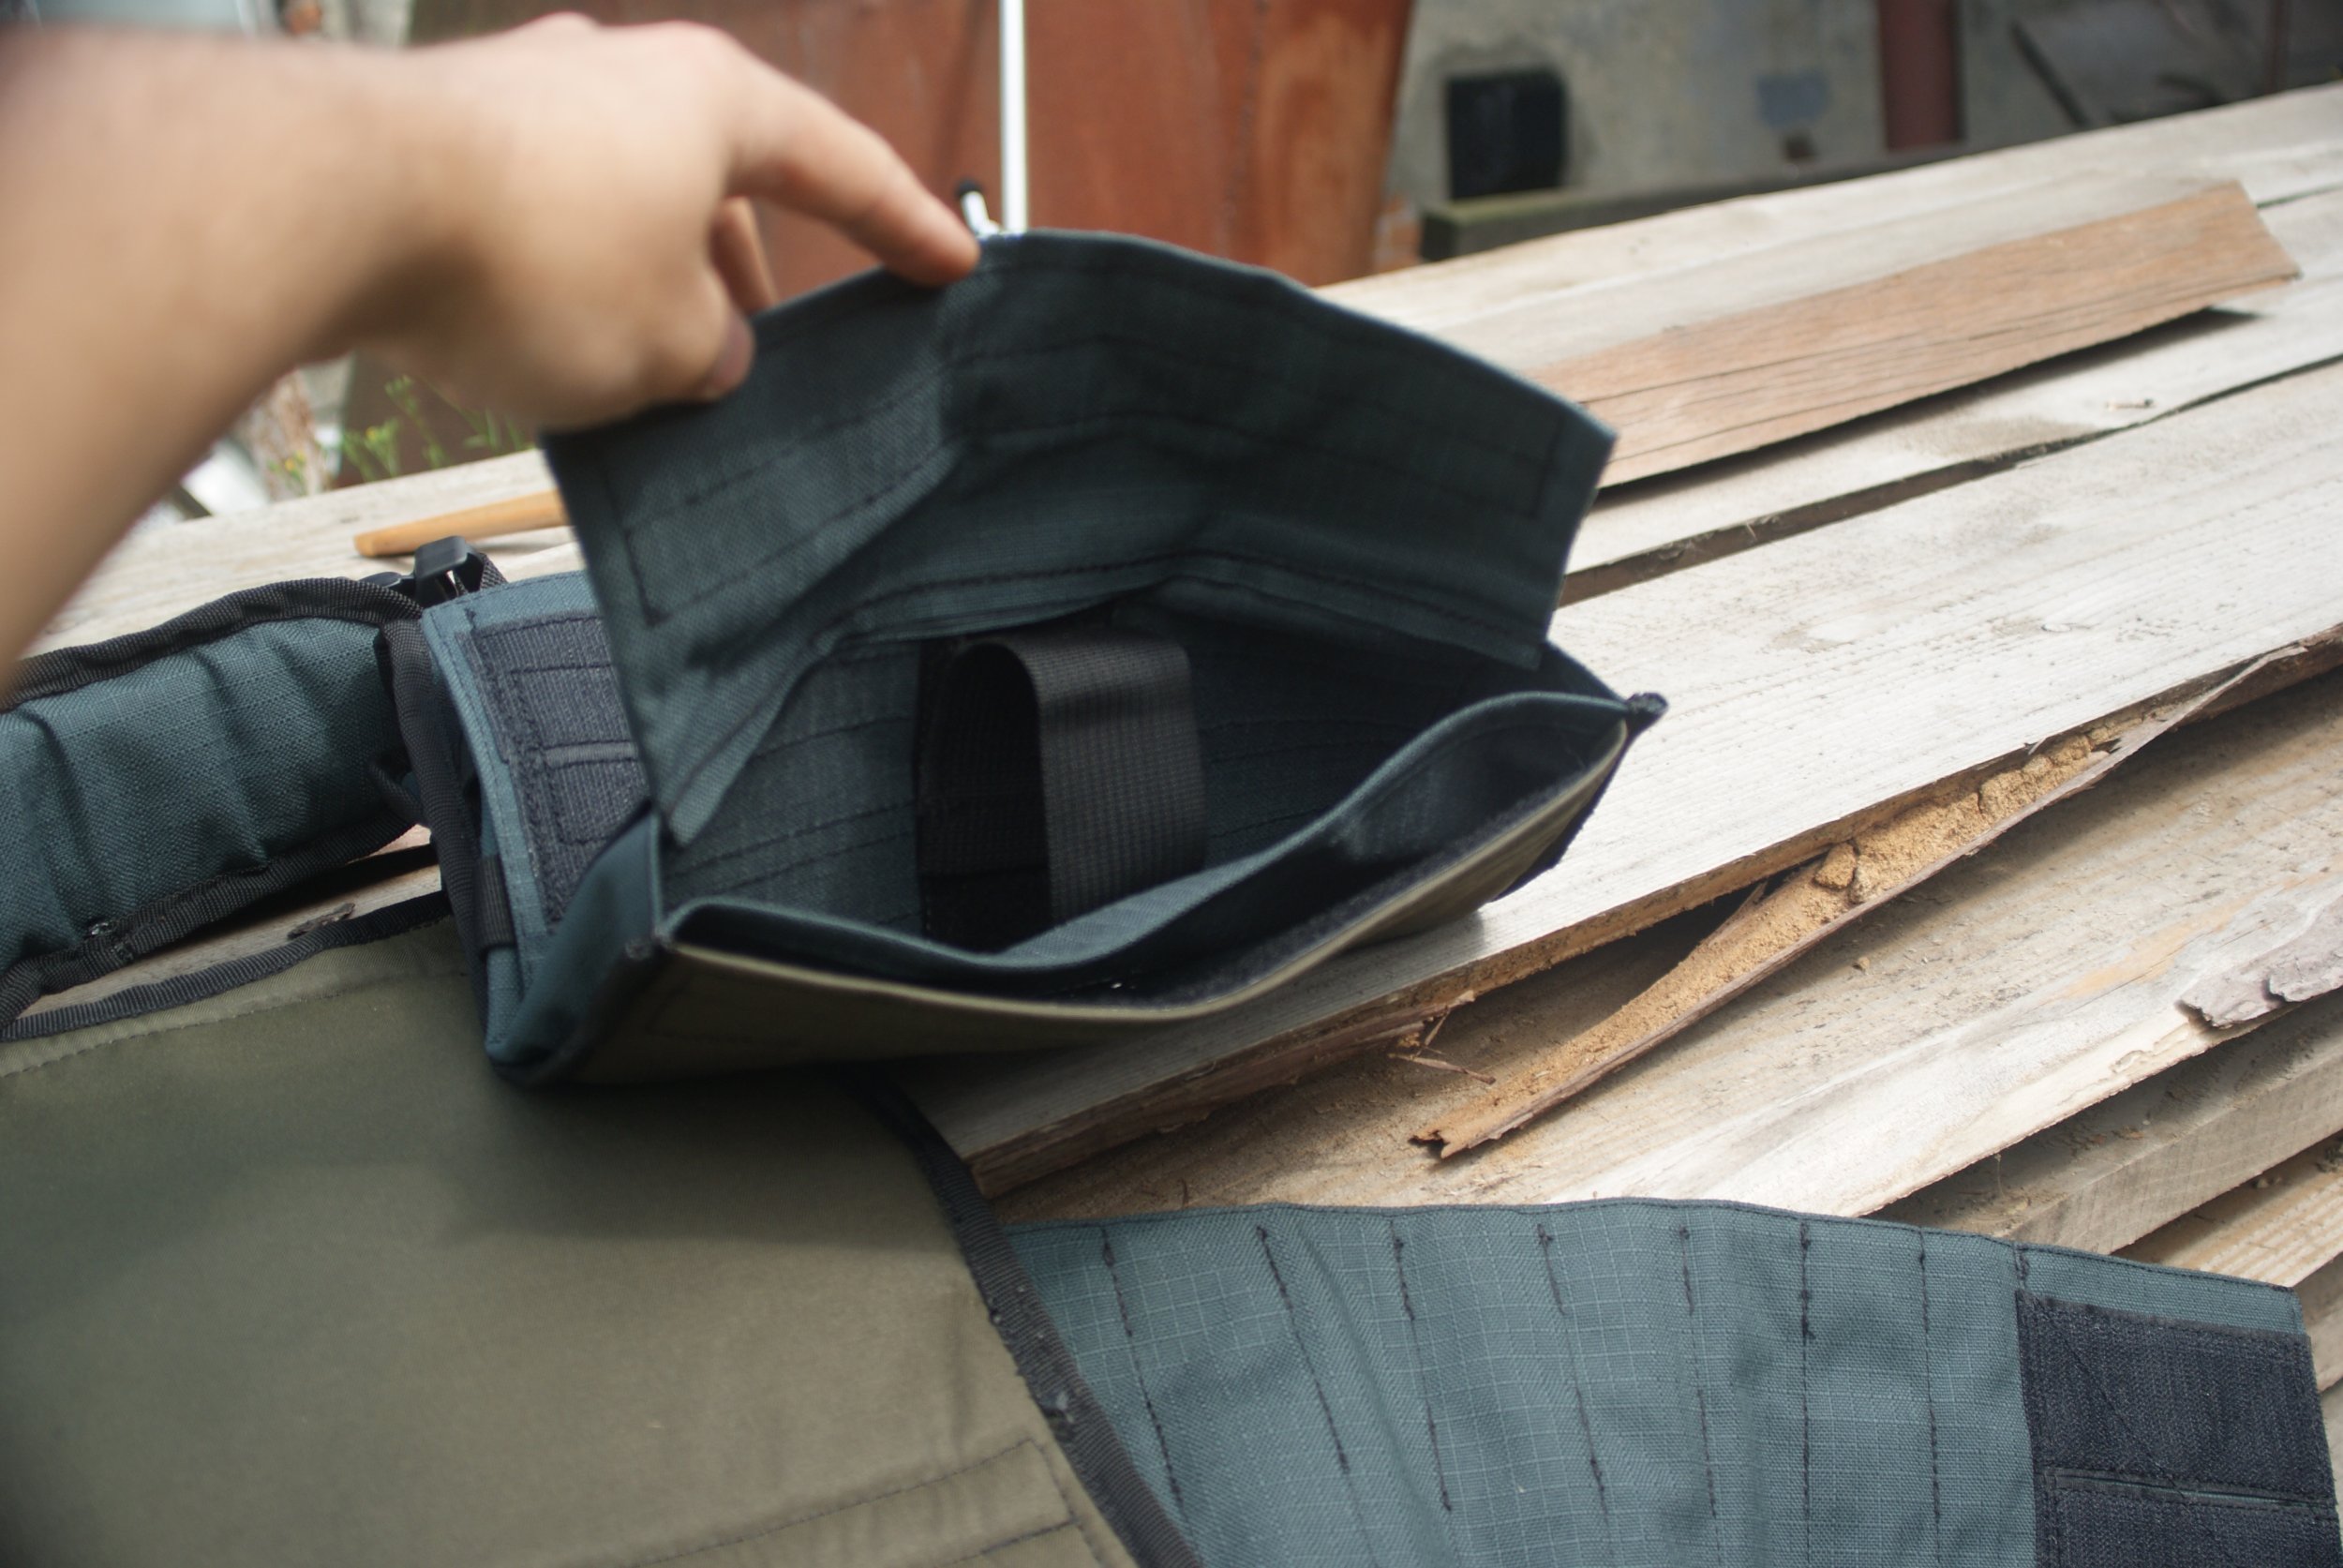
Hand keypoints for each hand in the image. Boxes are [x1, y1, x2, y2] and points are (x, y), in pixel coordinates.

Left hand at [352, 15, 978, 425]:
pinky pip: (541, 213)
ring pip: (625, 201)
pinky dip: (567, 278)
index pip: (841, 166)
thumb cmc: (530, 258)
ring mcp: (524, 92)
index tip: (952, 263)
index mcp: (711, 99)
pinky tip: (549, 348)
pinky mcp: (443, 135)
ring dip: (647, 285)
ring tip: (644, 376)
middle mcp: (621, 72)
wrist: (331, 203)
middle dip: (742, 275)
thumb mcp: (669, 345)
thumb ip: (713, 350)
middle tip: (757, 354)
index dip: (906, 227)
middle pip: (720, 182)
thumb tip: (699, 346)